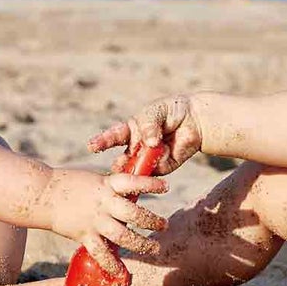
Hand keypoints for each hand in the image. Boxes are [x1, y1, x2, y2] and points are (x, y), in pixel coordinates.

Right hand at [42, 167, 168, 268]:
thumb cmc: (68, 183)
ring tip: (154, 248)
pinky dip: (112, 264)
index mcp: (106, 185)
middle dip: (152, 221)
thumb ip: (111, 187)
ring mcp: (94, 220)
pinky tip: (121, 272)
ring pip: (123, 236)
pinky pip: (101, 253)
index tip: (165, 187)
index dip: (150, 185)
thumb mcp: (93, 179)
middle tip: (164, 225)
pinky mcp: (84, 235)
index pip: (133, 182)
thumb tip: (130, 192)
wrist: (42, 194)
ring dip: (141, 243)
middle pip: (134, 214)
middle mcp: (104, 203)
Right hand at [88, 94, 202, 173]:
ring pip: (138, 169)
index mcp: (131, 130)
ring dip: (134, 173)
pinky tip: (160, 161)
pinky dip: (156, 169)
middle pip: (124, 158)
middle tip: (116, 167)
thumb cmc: (171, 110)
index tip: (91, 146)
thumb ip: (149, 125)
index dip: (101, 142)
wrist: (195, 119)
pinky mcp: (164, 167)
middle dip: (119, 164)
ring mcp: (149, 158)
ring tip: (132, 175)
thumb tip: (150, 143)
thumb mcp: (156, 112)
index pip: (113, 136)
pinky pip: (156, 171)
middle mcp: (137, 146)